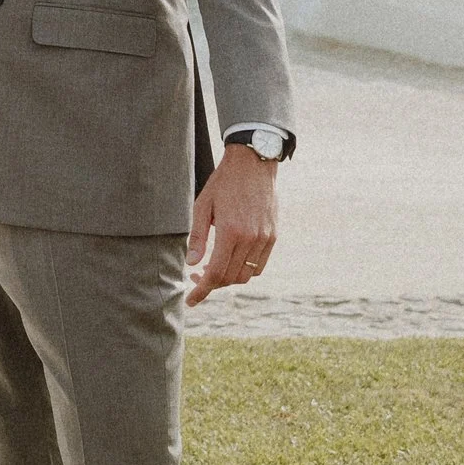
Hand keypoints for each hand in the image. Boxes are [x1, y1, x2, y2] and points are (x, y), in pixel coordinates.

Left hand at [186, 140, 279, 304]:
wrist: (253, 164)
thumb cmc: (223, 183)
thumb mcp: (202, 206)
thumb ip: (197, 237)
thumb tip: (192, 263)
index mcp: (231, 232)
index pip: (215, 273)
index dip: (202, 290)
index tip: (191, 300)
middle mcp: (250, 239)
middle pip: (230, 278)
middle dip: (211, 284)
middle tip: (196, 276)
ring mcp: (264, 238)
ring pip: (246, 275)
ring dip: (228, 278)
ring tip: (213, 268)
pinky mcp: (272, 236)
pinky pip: (259, 266)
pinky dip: (245, 270)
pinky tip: (231, 261)